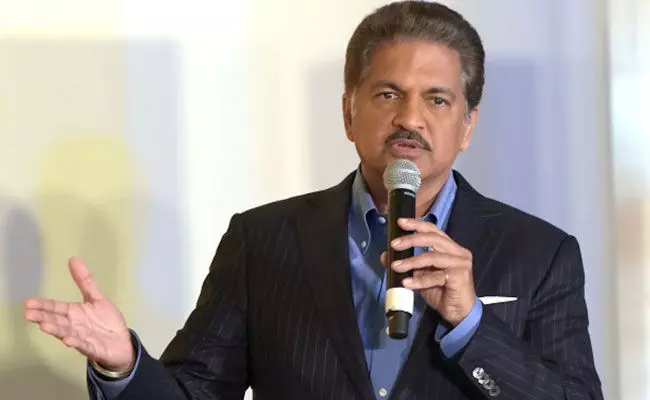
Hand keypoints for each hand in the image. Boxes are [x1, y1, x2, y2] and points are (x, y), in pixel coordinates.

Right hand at [23, 256, 134, 371]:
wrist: (121, 343)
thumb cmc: (106, 321)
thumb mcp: (96, 298)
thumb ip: (85, 281)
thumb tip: (73, 258)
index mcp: (74, 313)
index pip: (55, 308)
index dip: (43, 305)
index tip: (28, 302)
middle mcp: (74, 325)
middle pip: (56, 320)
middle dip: (42, 317)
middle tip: (27, 314)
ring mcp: (82, 338)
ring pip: (66, 333)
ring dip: (56, 330)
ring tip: (44, 325)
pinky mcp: (93, 348)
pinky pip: (83, 345)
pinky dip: (75, 343)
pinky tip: (68, 340)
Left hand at [381, 218, 475, 325]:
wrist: (459, 313)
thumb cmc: (442, 292)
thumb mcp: (420, 276)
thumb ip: (407, 264)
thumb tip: (385, 256)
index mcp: (450, 247)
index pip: (433, 230)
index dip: (417, 224)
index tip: (401, 222)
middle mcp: (458, 252)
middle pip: (432, 238)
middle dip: (410, 240)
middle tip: (394, 245)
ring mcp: (460, 263)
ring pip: (432, 256)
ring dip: (411, 261)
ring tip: (396, 266)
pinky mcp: (460, 276)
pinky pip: (435, 276)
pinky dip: (419, 280)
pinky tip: (407, 283)